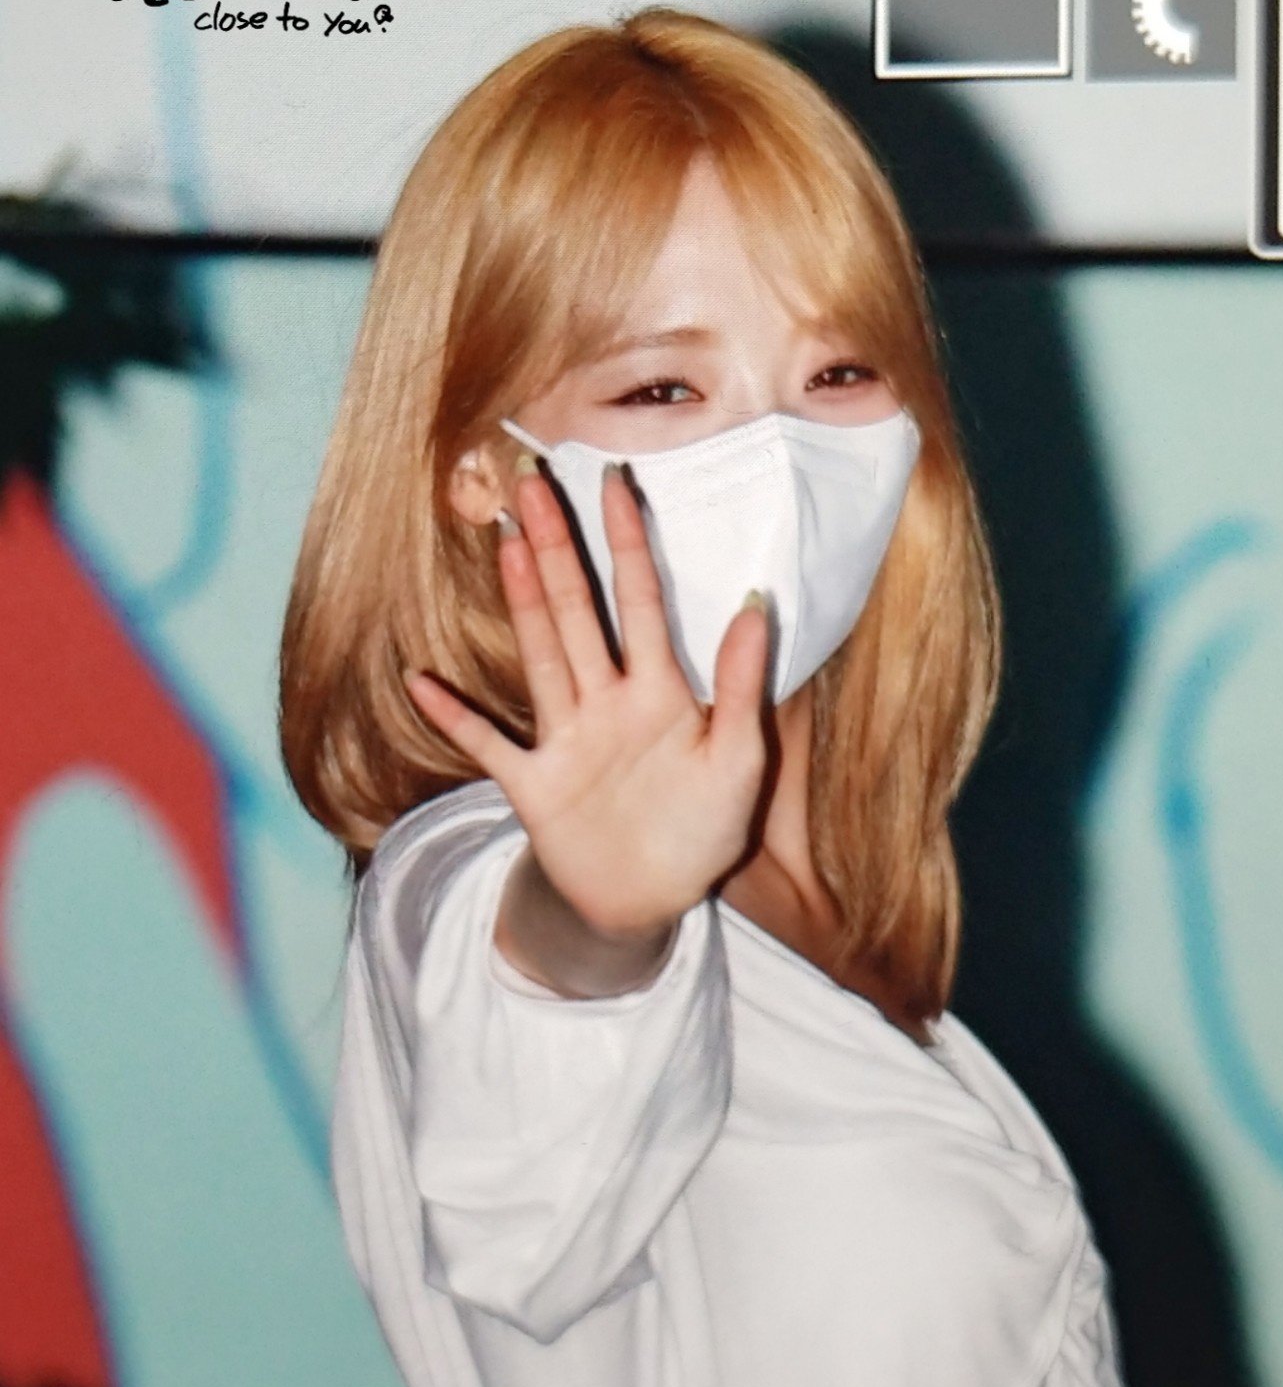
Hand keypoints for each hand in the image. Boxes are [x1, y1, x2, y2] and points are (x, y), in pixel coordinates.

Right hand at [404, 455, 769, 944]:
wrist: (652, 904)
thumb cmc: (702, 833)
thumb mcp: (740, 761)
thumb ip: (740, 685)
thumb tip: (758, 603)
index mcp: (660, 693)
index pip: (642, 601)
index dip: (630, 542)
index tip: (618, 481)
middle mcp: (606, 703)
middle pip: (578, 612)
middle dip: (559, 548)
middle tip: (533, 484)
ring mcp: (565, 740)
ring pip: (540, 655)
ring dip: (523, 602)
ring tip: (506, 543)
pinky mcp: (534, 785)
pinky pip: (488, 745)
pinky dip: (455, 718)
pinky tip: (421, 682)